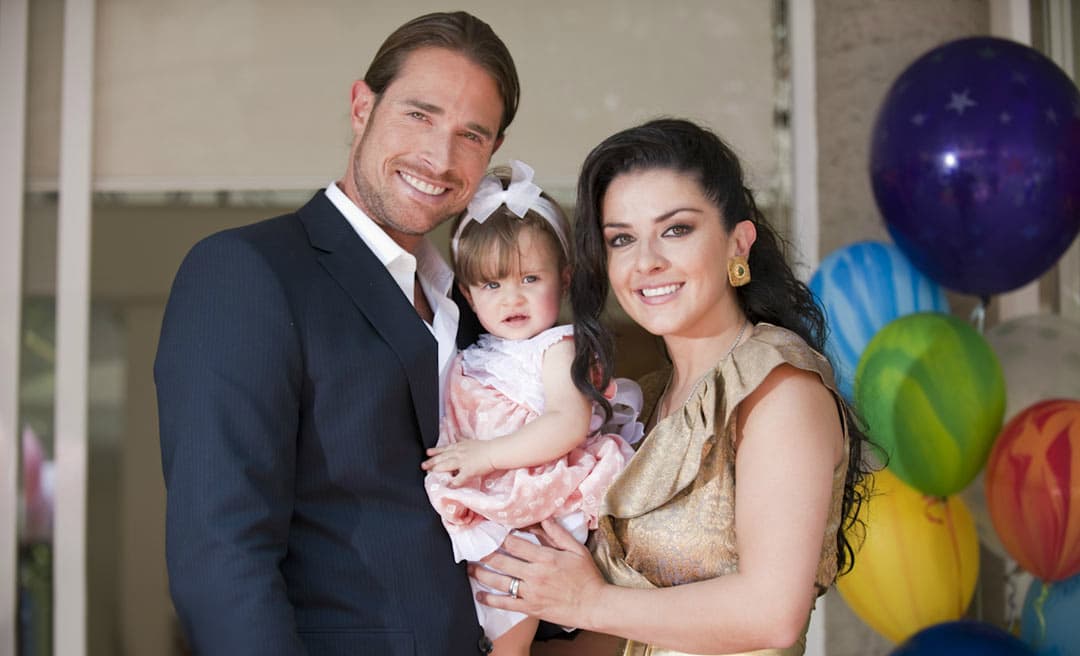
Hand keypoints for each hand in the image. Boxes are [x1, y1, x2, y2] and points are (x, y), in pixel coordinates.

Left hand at [422, 441, 496, 486]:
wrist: (494, 452)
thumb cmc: (485, 447)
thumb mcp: (471, 440)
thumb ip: (461, 439)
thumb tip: (455, 435)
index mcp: (460, 446)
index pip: (445, 448)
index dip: (435, 451)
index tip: (427, 452)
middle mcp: (459, 453)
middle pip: (442, 457)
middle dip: (431, 461)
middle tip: (423, 465)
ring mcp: (463, 462)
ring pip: (446, 466)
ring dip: (437, 469)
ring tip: (430, 473)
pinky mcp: (468, 471)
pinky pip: (458, 479)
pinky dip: (452, 483)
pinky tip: (447, 487)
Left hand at [468, 518, 607, 629]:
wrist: (593, 605)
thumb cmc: (587, 576)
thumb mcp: (576, 550)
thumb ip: (558, 534)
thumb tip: (543, 518)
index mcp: (545, 558)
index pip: (514, 544)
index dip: (499, 537)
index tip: (491, 532)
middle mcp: (535, 574)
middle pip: (502, 561)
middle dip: (485, 553)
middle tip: (473, 547)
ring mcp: (531, 592)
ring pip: (500, 582)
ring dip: (481, 574)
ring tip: (470, 567)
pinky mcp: (530, 608)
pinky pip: (506, 603)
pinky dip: (490, 600)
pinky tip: (480, 594)